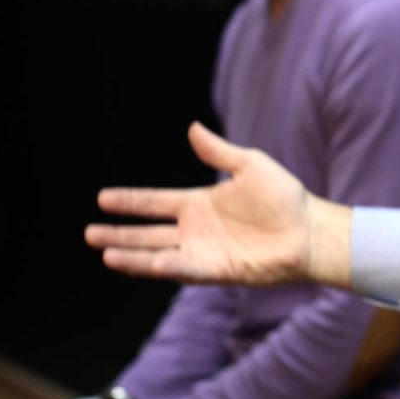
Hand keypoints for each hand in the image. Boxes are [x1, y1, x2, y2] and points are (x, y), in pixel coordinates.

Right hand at [87, 122, 351, 286]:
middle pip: (148, 232)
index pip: (155, 203)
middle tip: (89, 233)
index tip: (102, 198)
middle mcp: (196, 230)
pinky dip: (168, 267)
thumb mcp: (249, 165)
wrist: (310, 229)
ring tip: (105, 253)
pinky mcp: (219, 270)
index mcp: (200, 204)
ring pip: (159, 254)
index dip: (130, 201)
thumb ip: (218, 152)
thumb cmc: (285, 197)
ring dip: (133, 255)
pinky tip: (149, 263)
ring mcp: (205, 252)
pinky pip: (187, 270)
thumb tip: (191, 128)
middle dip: (119, 233)